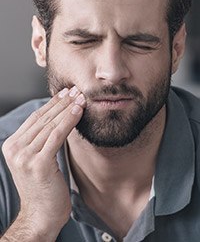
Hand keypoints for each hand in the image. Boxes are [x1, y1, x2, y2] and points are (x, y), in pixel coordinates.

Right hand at [2, 87, 85, 237]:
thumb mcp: (38, 159)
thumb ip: (41, 140)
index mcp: (12, 145)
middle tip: (76, 90)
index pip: (35, 118)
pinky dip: (69, 121)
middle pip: (42, 118)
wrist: (41, 216)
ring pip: (50, 124)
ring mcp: (25, 156)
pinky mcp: (38, 163)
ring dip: (68, 109)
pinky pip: (57, 135)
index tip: (66, 93)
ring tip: (81, 98)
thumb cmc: (44, 187)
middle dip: (61, 102)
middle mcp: (15, 149)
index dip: (52, 104)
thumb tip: (58, 117)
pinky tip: (79, 111)